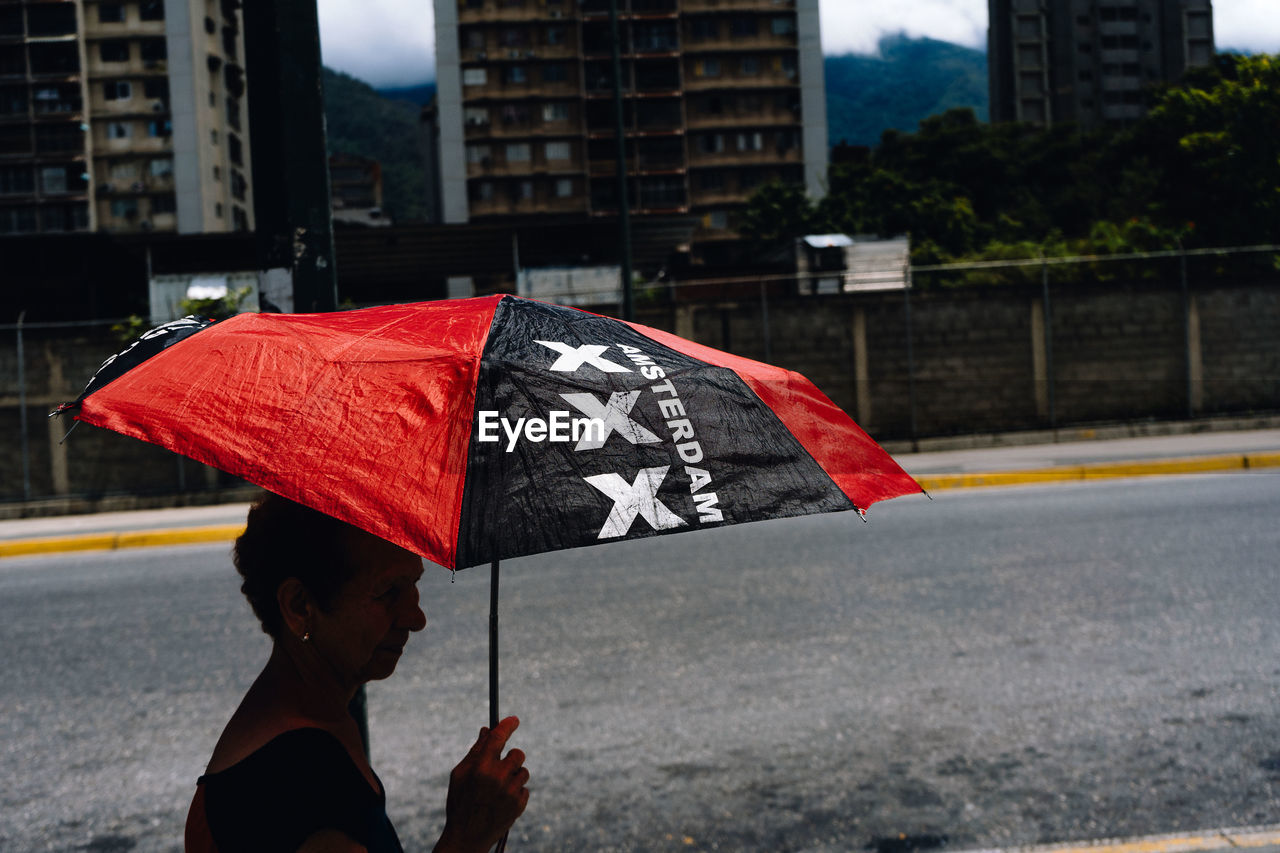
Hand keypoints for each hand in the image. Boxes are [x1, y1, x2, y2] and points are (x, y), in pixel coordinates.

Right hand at [435, 716, 529, 852]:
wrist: (467, 837)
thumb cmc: (460, 802)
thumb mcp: (460, 775)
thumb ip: (475, 751)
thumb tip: (487, 729)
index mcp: (480, 768)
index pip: (499, 737)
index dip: (508, 725)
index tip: (514, 720)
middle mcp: (498, 777)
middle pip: (518, 754)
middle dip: (510, 758)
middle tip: (502, 765)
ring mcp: (510, 792)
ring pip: (523, 771)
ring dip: (514, 776)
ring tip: (499, 789)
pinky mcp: (519, 805)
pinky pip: (525, 789)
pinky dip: (516, 792)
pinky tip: (502, 801)